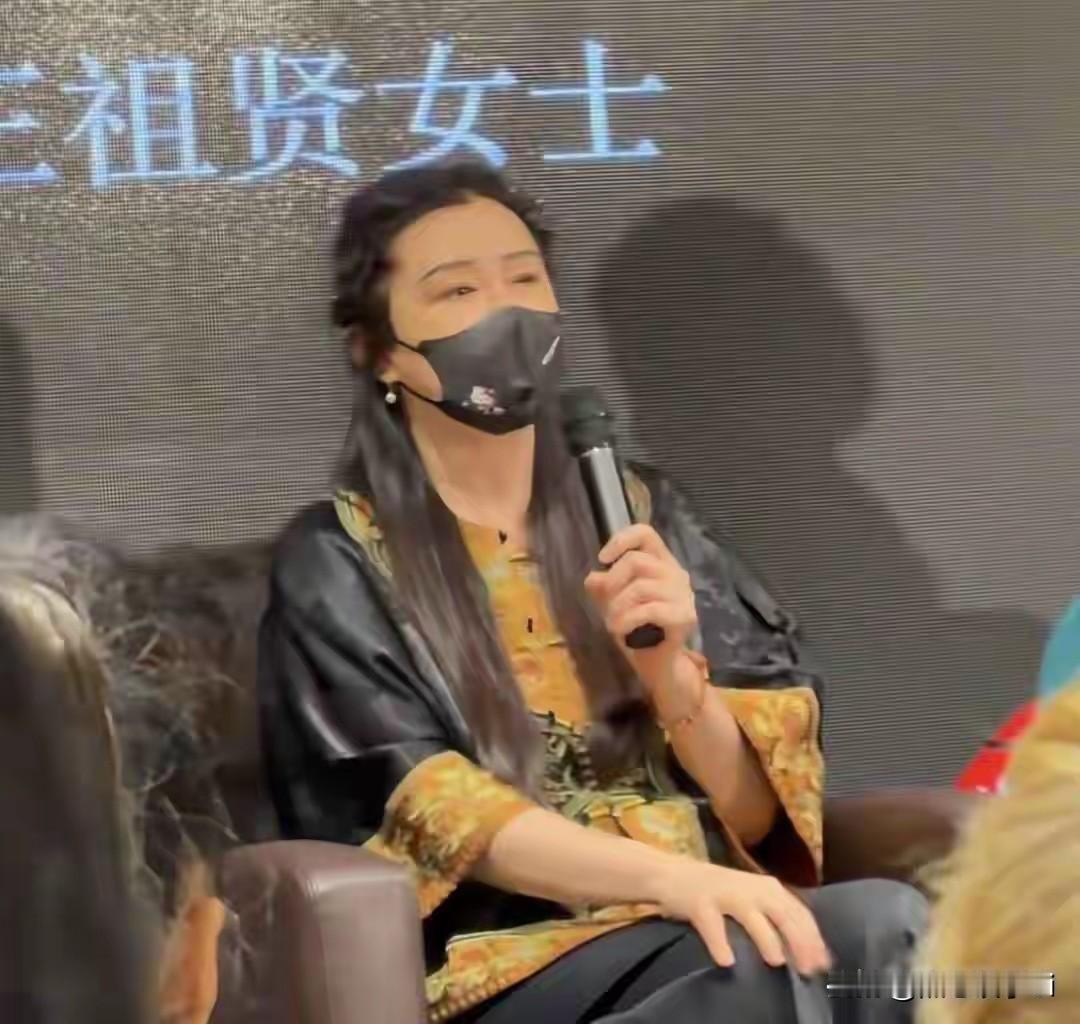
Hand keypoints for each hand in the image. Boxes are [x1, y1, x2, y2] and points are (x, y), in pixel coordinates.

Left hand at [584, 524, 697, 693]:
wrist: (658, 664)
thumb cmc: (638, 629)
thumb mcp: (615, 603)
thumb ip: (604, 587)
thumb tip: (593, 577)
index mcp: (661, 563)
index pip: (646, 533)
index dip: (621, 539)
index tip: (602, 559)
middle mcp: (676, 574)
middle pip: (636, 561)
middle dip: (612, 584)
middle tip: (606, 606)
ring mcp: (683, 595)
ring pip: (640, 587)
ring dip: (617, 607)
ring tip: (612, 623)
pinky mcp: (685, 616)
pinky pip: (649, 610)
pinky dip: (628, 620)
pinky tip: (622, 631)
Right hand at [652, 859, 831, 975]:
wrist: (674, 874)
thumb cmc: (719, 891)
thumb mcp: (753, 897)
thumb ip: (777, 915)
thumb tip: (809, 949)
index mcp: (767, 886)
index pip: (799, 912)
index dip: (813, 937)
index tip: (824, 963)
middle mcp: (750, 887)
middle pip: (781, 913)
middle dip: (798, 941)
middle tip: (808, 968)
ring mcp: (724, 894)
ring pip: (750, 916)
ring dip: (766, 938)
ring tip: (777, 960)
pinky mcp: (699, 903)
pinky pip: (712, 925)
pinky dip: (720, 943)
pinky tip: (727, 960)